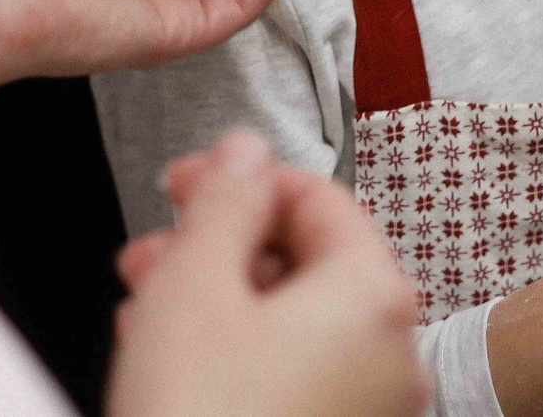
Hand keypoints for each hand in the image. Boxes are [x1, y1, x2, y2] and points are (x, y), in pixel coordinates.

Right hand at [108, 132, 427, 416]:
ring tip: (150, 309)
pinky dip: (244, 357)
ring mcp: (373, 413)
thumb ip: (224, 199)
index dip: (240, 177)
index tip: (185, 182)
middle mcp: (392, 354)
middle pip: (308, 262)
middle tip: (157, 251)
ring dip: (222, 301)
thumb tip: (244, 153)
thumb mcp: (195, 285)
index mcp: (372, 295)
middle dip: (221, 246)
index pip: (319, 195)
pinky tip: (182, 364)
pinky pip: (299, 379)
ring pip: (297, 324)